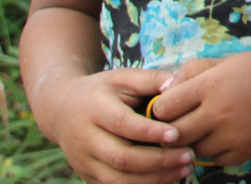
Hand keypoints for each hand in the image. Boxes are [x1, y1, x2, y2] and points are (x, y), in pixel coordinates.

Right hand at [39, 67, 196, 183]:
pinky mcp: (87, 176)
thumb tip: (178, 82)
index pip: (122, 124)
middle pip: (121, 158)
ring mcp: (84, 162)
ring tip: (185, 168)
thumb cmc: (102, 91)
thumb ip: (151, 79)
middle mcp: (85, 140)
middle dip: (158, 161)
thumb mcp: (122, 77)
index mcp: (94, 110)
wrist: (61, 110)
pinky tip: (168, 178)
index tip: (177, 134)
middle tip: (189, 155)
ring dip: (155, 178)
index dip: (149, 132)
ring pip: (118, 180)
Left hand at [148, 50, 250, 168]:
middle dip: (171, 129)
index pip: (163, 108)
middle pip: (174, 135)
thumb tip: (162, 93)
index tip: (170, 104)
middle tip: (179, 121)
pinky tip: (224, 134)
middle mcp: (219, 112)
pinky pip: (215, 159)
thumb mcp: (223, 61)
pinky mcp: (245, 150)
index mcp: (211, 85)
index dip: (162, 107)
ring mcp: (233, 135)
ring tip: (205, 126)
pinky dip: (215, 150)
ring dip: (194, 141)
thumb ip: (189, 72)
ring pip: (193, 150)